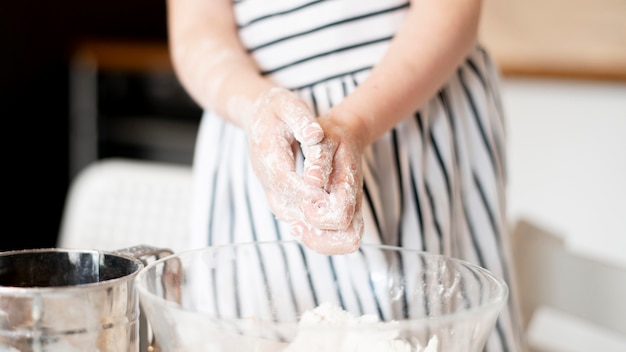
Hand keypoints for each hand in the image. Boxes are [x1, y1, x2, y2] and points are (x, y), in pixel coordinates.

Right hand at [246, 87, 325, 222]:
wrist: (257, 113)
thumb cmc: (277, 108)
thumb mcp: (290, 105)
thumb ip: (302, 120)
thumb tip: (315, 135)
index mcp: (266, 151)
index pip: (282, 177)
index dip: (302, 189)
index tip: (324, 196)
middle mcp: (263, 172)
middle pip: (282, 199)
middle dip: (307, 209)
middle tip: (332, 213)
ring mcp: (266, 182)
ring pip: (282, 209)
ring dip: (305, 219)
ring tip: (331, 222)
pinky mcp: (273, 188)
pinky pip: (286, 209)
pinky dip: (302, 218)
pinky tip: (323, 222)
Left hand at [294, 113, 366, 254]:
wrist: (348, 135)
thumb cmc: (333, 137)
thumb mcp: (324, 139)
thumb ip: (319, 158)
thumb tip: (313, 180)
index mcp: (350, 186)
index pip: (341, 217)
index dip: (318, 216)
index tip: (303, 202)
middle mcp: (355, 204)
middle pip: (349, 241)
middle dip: (319, 238)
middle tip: (297, 223)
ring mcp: (351, 212)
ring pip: (343, 244)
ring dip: (317, 241)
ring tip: (296, 224)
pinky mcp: (343, 216)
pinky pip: (334, 240)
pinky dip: (316, 237)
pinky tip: (298, 221)